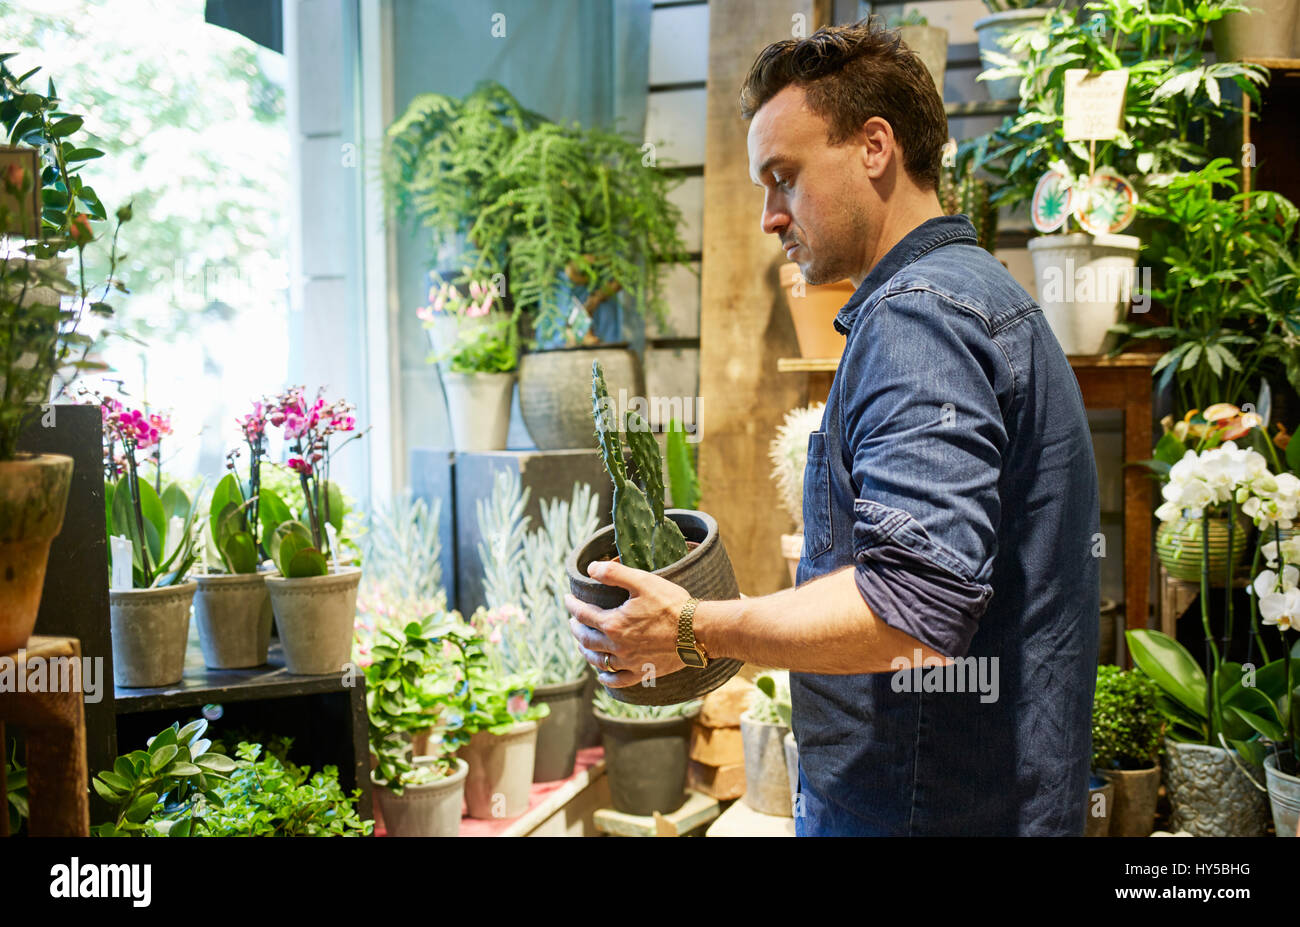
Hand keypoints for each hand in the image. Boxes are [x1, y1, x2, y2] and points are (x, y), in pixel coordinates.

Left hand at [564, 559, 691, 687]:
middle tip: (572, 620)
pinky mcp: (642, 672)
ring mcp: (629, 662)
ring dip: (586, 651)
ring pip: (598, 661)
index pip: (583, 614)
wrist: (698, 630)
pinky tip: (603, 675)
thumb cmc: (671, 603)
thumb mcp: (642, 581)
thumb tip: (590, 568)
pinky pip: (618, 680)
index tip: (567, 598)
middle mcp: (617, 646)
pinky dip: (607, 678)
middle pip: (586, 639)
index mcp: (613, 623)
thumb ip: (614, 573)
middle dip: (575, 628)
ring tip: (582, 643)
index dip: (572, 605)